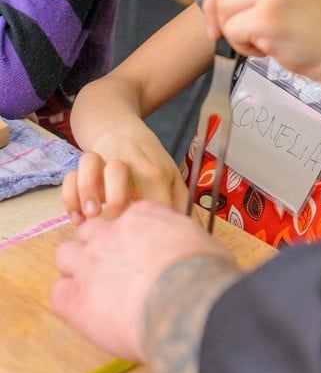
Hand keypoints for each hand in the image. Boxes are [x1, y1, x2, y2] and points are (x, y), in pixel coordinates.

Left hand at [52, 201, 237, 360]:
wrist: (186, 306)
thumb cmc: (204, 276)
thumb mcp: (206, 245)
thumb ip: (188, 241)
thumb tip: (194, 250)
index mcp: (144, 216)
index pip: (126, 216)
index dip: (131, 236)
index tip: (140, 252)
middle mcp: (111, 233)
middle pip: (90, 230)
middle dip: (98, 247)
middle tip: (115, 270)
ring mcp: (89, 263)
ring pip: (65, 255)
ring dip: (77, 269)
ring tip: (97, 292)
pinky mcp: (74, 298)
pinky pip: (58, 293)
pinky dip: (70, 302)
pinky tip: (89, 314)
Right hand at [62, 122, 187, 222]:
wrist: (119, 128)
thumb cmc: (149, 159)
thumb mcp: (172, 175)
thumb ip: (182, 202)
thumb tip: (198, 231)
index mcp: (154, 172)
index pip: (153, 200)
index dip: (149, 225)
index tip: (148, 244)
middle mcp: (127, 164)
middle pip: (120, 172)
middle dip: (116, 201)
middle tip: (116, 224)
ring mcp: (102, 162)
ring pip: (90, 166)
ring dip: (87, 192)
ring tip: (91, 216)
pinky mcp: (83, 167)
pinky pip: (70, 177)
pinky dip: (70, 197)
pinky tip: (76, 217)